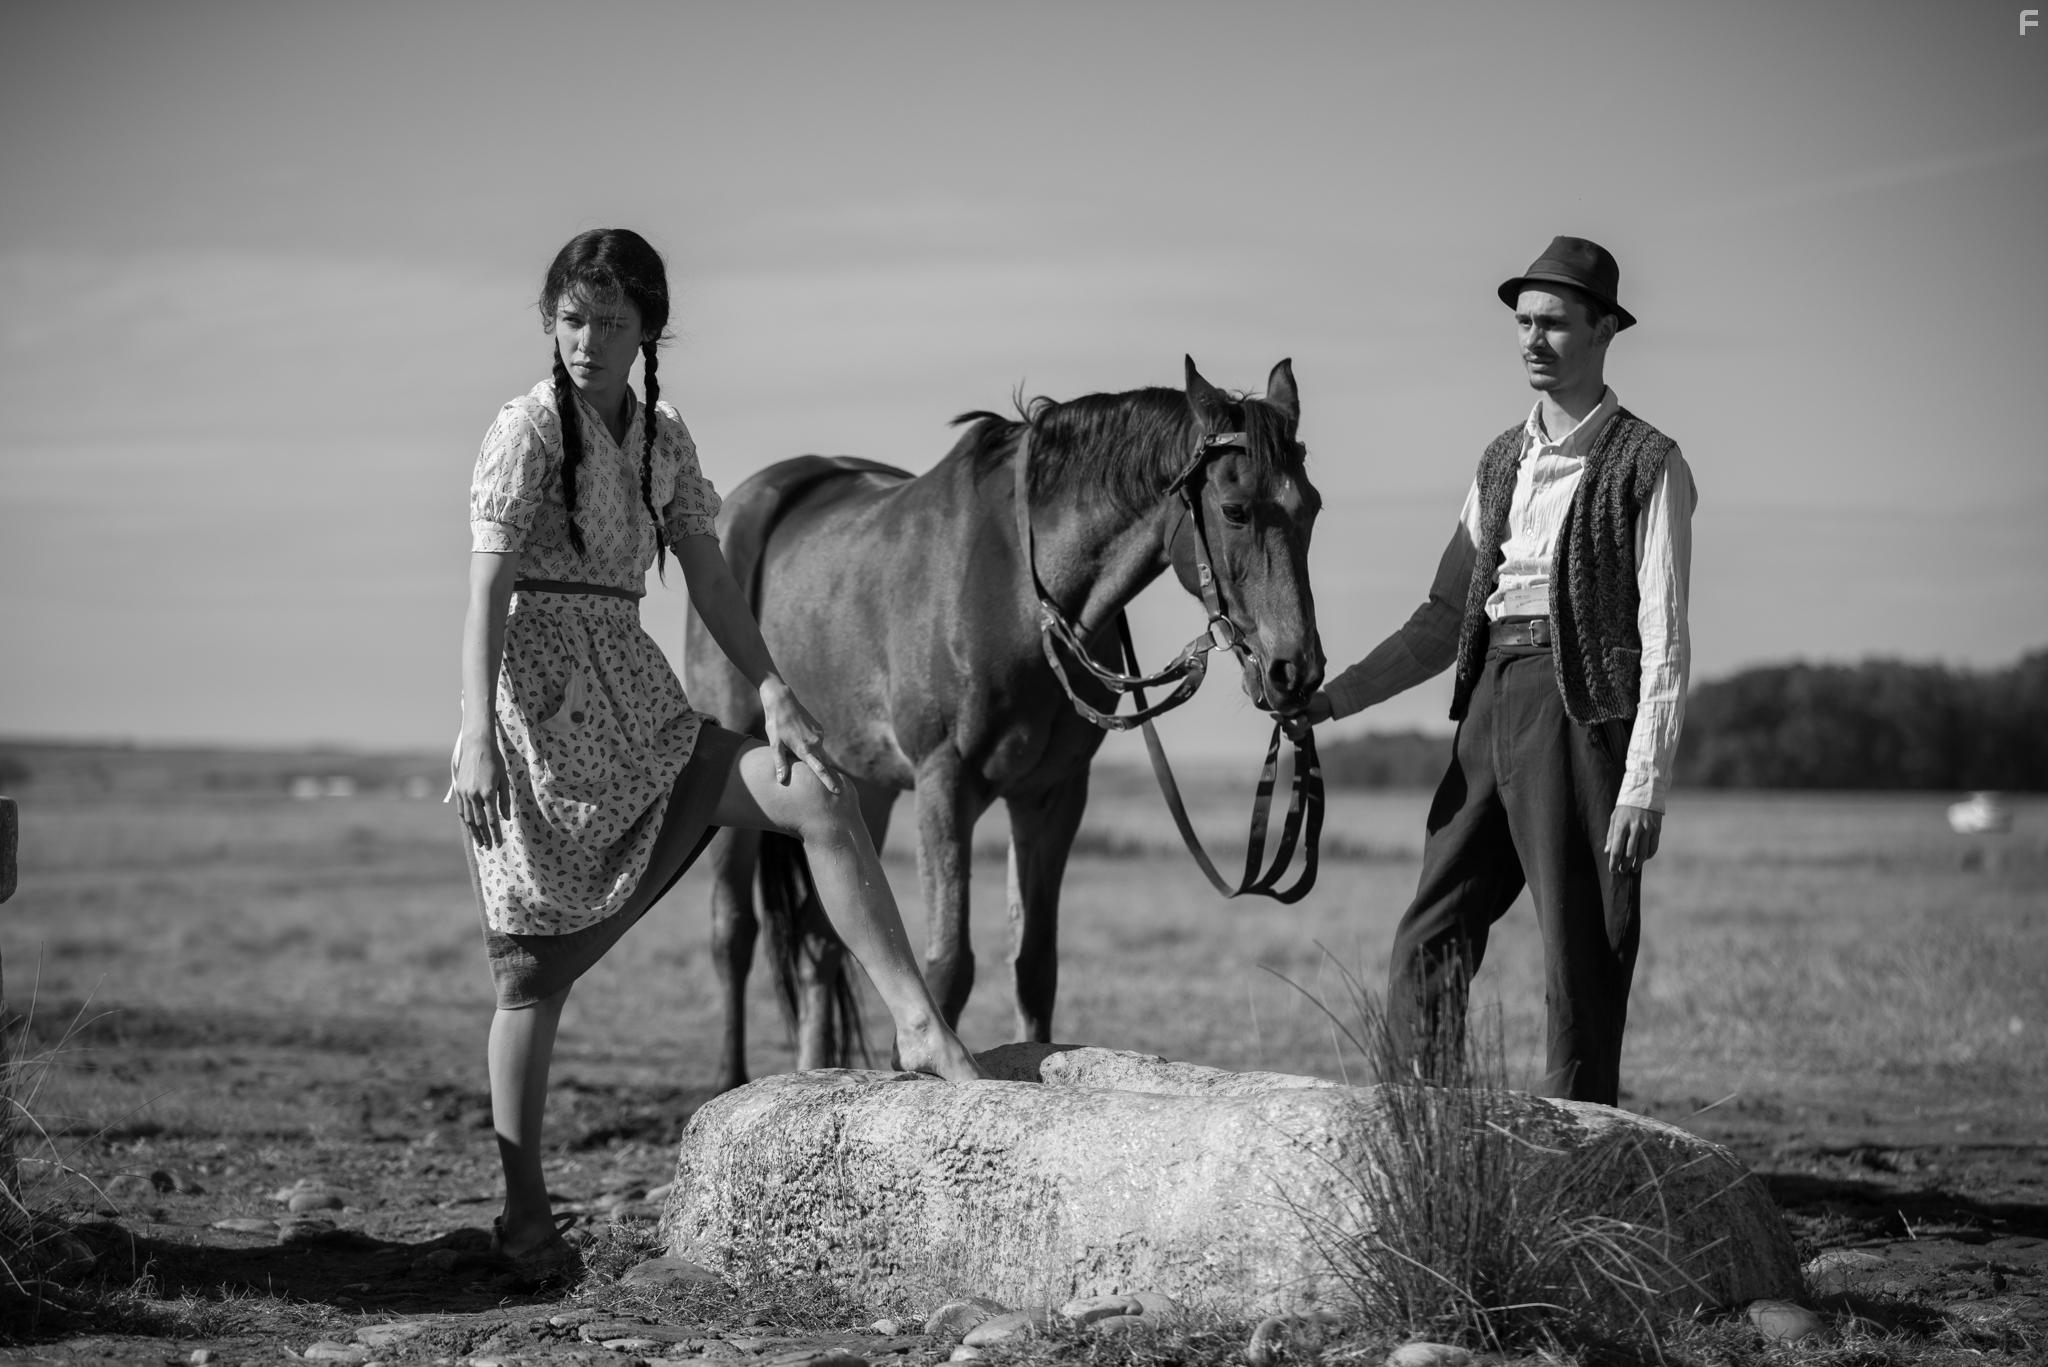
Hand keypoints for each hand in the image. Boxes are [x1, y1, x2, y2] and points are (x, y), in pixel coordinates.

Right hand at [448, 726, 511, 848]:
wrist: (477, 746)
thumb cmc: (495, 761)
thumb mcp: (504, 780)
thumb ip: (505, 800)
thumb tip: (505, 818)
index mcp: (488, 793)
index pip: (492, 820)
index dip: (495, 833)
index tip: (499, 843)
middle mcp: (474, 795)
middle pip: (479, 822)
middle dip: (484, 836)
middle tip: (489, 847)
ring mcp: (464, 793)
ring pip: (468, 818)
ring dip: (474, 832)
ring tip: (479, 842)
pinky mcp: (458, 789)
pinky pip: (461, 809)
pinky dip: (466, 820)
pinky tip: (471, 827)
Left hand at [759, 676, 841, 793]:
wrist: (783, 700)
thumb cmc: (776, 723)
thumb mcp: (775, 744)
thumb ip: (780, 763)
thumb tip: (781, 780)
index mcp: (804, 749)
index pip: (819, 770)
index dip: (828, 781)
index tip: (837, 791)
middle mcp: (815, 743)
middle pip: (823, 762)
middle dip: (826, 773)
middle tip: (830, 783)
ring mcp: (819, 735)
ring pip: (820, 752)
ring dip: (815, 757)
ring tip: (802, 753)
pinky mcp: (819, 728)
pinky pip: (818, 742)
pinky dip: (813, 745)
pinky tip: (801, 738)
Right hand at [1280, 690, 1333, 741]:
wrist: (1329, 704)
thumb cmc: (1318, 699)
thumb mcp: (1306, 702)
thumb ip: (1293, 707)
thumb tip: (1280, 712)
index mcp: (1288, 704)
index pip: (1278, 713)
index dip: (1279, 717)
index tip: (1286, 716)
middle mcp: (1287, 712)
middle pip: (1283, 724)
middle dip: (1295, 724)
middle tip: (1306, 718)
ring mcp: (1292, 720)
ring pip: (1287, 731)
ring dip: (1298, 730)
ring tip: (1309, 723)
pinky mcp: (1297, 728)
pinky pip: (1290, 736)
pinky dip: (1295, 737)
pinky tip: (1304, 734)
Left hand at [1605, 803, 1661, 873]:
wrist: (1643, 793)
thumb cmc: (1625, 808)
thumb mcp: (1614, 818)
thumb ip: (1611, 835)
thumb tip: (1607, 851)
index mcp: (1621, 825)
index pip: (1616, 849)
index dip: (1614, 862)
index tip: (1612, 870)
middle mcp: (1634, 828)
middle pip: (1630, 853)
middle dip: (1625, 865)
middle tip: (1622, 871)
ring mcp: (1647, 829)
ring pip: (1643, 852)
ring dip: (1638, 863)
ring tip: (1634, 869)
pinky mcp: (1656, 829)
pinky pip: (1653, 847)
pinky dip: (1649, 855)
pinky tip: (1645, 859)